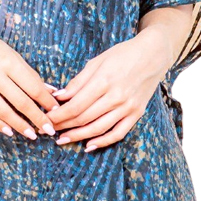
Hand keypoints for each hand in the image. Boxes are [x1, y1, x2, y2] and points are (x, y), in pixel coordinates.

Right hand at [0, 16, 59, 141]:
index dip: (46, 102)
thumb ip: (28, 73)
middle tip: (50, 130)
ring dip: (20, 125)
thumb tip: (50, 91)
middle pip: (21, 102)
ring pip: (4, 111)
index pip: (33, 87)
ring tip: (32, 134)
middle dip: (38, 118)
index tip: (56, 111)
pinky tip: (9, 131)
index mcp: (8, 61)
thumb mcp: (10, 52)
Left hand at [46, 35, 168, 151]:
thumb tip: (59, 96)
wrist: (153, 54)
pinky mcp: (137, 113)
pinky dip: (103, 142)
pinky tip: (88, 146)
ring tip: (63, 140)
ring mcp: (128, 107)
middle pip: (84, 118)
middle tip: (49, 130)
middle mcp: (116, 96)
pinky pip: (118, 133)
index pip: (76, 105)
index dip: (59, 115)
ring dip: (78, 136)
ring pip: (98, 128)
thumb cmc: (123, 54)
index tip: (47, 118)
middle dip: (64, 126)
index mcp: (104, 81)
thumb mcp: (97, 61)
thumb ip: (78, 81)